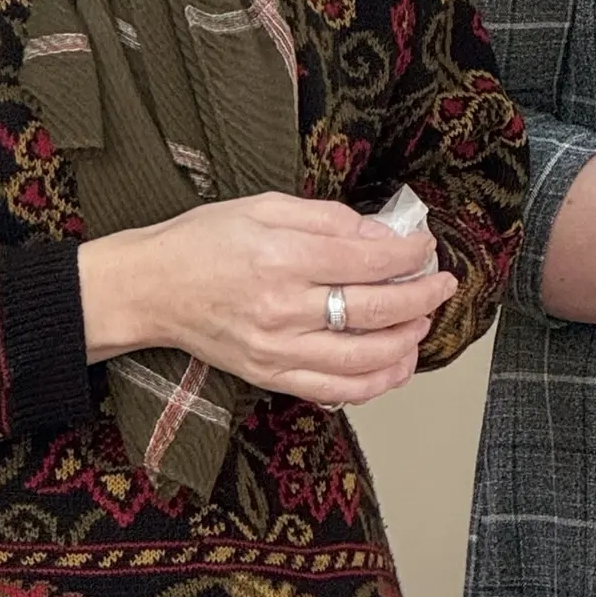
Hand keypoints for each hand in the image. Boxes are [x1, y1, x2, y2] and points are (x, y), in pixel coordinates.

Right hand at [78, 192, 458, 408]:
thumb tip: (381, 233)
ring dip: (407, 342)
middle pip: (373, 311)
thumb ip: (327, 218)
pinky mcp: (270, 376)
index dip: (410, 256)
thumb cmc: (205, 240)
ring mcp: (277, 350)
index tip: (427, 249)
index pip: (367, 260)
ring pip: (363, 359)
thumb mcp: (265, 206)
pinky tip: (396, 364)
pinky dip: (376, 383)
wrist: (153, 288)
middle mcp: (282, 309)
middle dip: (421, 297)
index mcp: (282, 257)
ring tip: (423, 322)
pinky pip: (336, 390)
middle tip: (441, 284)